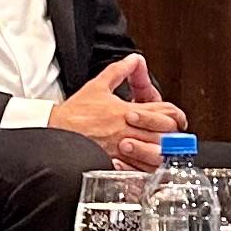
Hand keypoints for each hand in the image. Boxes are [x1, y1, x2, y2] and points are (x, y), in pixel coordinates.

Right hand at [49, 53, 183, 167]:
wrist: (55, 132)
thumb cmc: (74, 114)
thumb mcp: (98, 86)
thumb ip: (119, 71)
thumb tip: (133, 60)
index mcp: (127, 112)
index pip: (165, 112)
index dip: (176, 115)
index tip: (176, 118)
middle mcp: (128, 131)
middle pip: (166, 135)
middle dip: (172, 135)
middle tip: (171, 135)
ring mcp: (122, 150)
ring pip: (156, 155)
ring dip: (162, 153)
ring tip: (162, 151)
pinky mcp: (115, 165)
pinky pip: (140, 171)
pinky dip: (147, 168)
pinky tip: (146, 163)